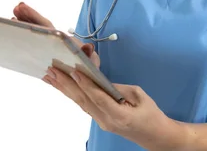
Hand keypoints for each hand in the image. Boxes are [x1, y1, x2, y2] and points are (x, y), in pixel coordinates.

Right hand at [12, 2, 99, 67]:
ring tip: (12, 19)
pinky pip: (31, 46)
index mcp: (60, 40)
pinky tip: (14, 38)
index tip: (22, 6)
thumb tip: (88, 47)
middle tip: (15, 7)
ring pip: (33, 34)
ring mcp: (46, 47)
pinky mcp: (42, 57)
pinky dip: (23, 40)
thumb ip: (88, 55)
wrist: (85, 76)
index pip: (45, 26)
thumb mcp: (89, 61)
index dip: (33, 16)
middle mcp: (52, 41)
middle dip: (26, 16)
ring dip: (24, 25)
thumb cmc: (87, 65)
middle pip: (38, 26)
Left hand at [42, 68, 184, 148]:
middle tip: (52, 70)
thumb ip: (119, 88)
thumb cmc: (151, 115)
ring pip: (80, 103)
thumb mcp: (140, 96)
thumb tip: (101, 80)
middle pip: (83, 100)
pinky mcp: (99, 120)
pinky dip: (72, 94)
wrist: (155, 136)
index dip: (86, 84)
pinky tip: (62, 86)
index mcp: (119, 115)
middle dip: (66, 84)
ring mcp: (101, 122)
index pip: (98, 98)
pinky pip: (84, 105)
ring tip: (50, 76)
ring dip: (64, 88)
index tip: (73, 71)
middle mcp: (106, 120)